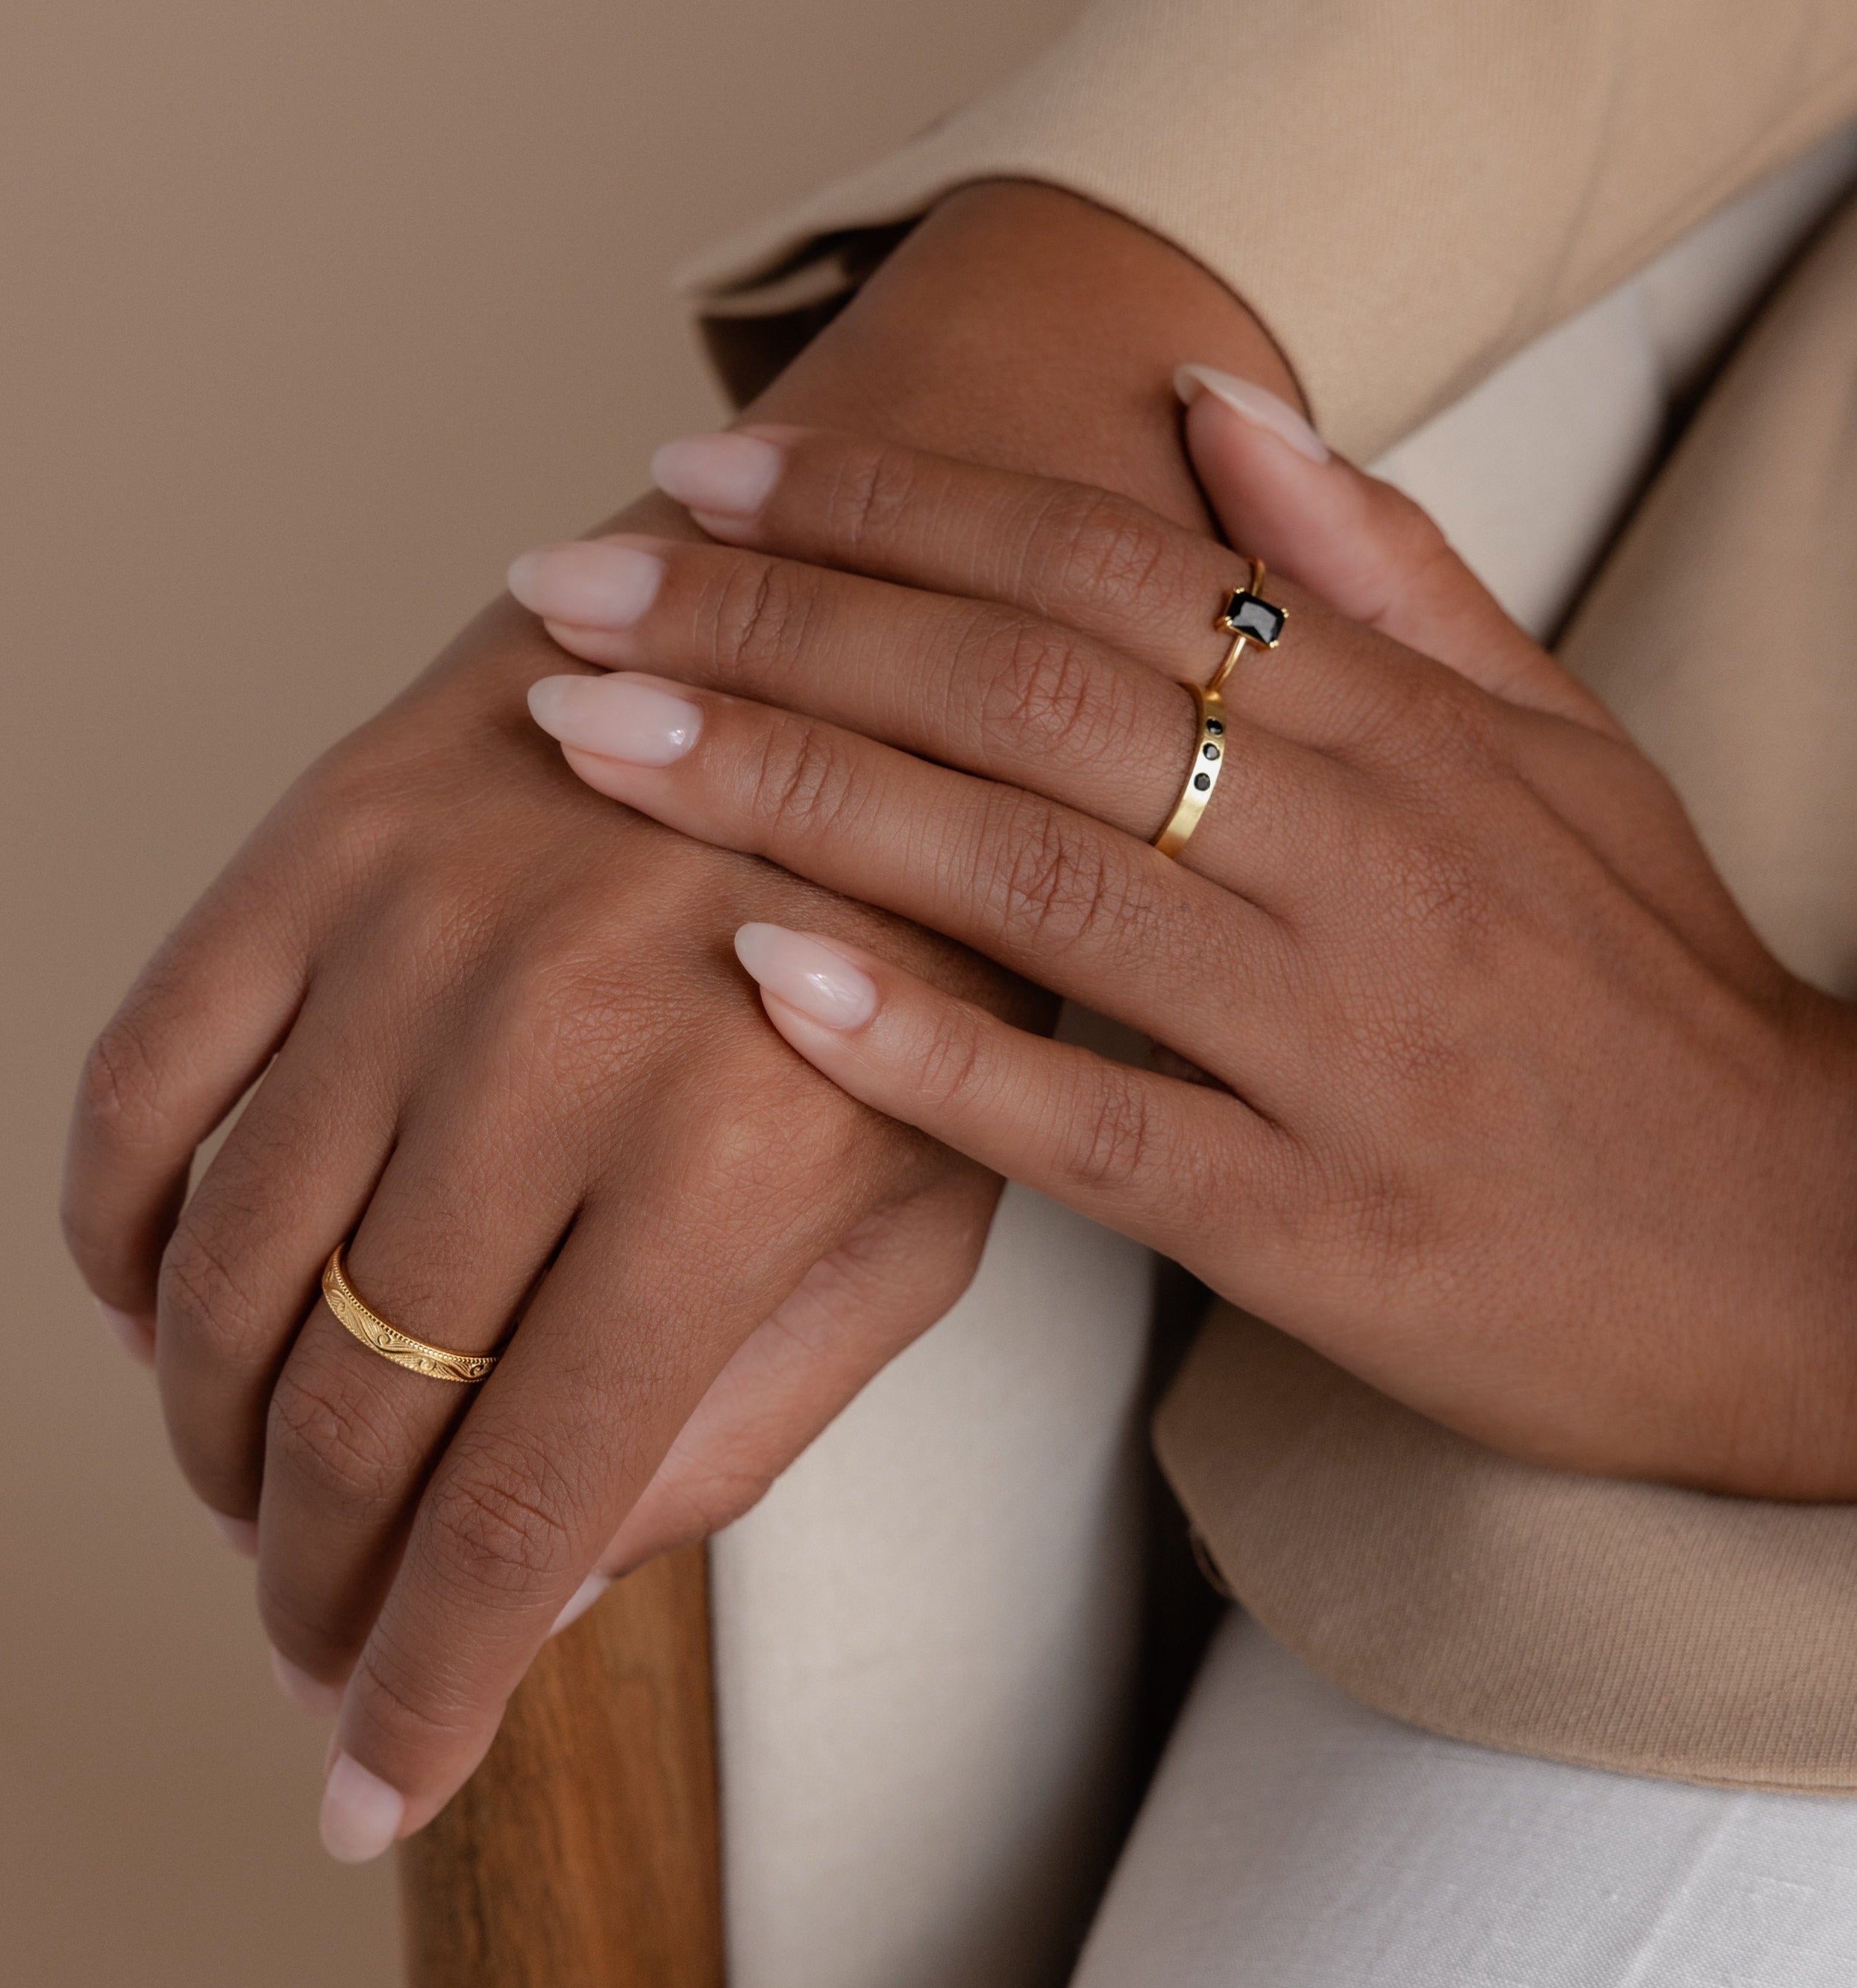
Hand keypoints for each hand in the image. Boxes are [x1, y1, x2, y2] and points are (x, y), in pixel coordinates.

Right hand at [59, 182, 1296, 1857]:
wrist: (893, 656)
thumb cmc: (940, 962)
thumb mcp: (925, 1218)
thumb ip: (743, 1420)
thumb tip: (539, 1588)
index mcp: (730, 1160)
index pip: (523, 1501)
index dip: (429, 1679)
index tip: (367, 1790)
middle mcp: (548, 1044)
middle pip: (356, 1410)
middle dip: (316, 1586)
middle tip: (315, 1649)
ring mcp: (411, 927)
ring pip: (224, 1268)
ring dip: (210, 1436)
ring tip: (255, 1500)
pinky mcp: (321, 837)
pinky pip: (140, 1080)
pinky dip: (116, 1230)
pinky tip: (158, 1306)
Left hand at [508, 387, 1856, 1498]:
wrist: (1801, 1251)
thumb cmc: (1639, 995)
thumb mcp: (1550, 745)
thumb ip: (1381, 575)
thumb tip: (1217, 413)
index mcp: (1394, 729)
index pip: (1097, 567)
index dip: (885, 511)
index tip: (706, 479)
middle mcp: (1353, 855)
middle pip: (1020, 694)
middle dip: (775, 625)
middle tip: (576, 588)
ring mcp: (1326, 1042)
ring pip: (1032, 879)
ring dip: (797, 794)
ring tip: (599, 739)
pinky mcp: (1306, 1224)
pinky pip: (1089, 1124)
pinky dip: (928, 1049)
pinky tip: (766, 979)